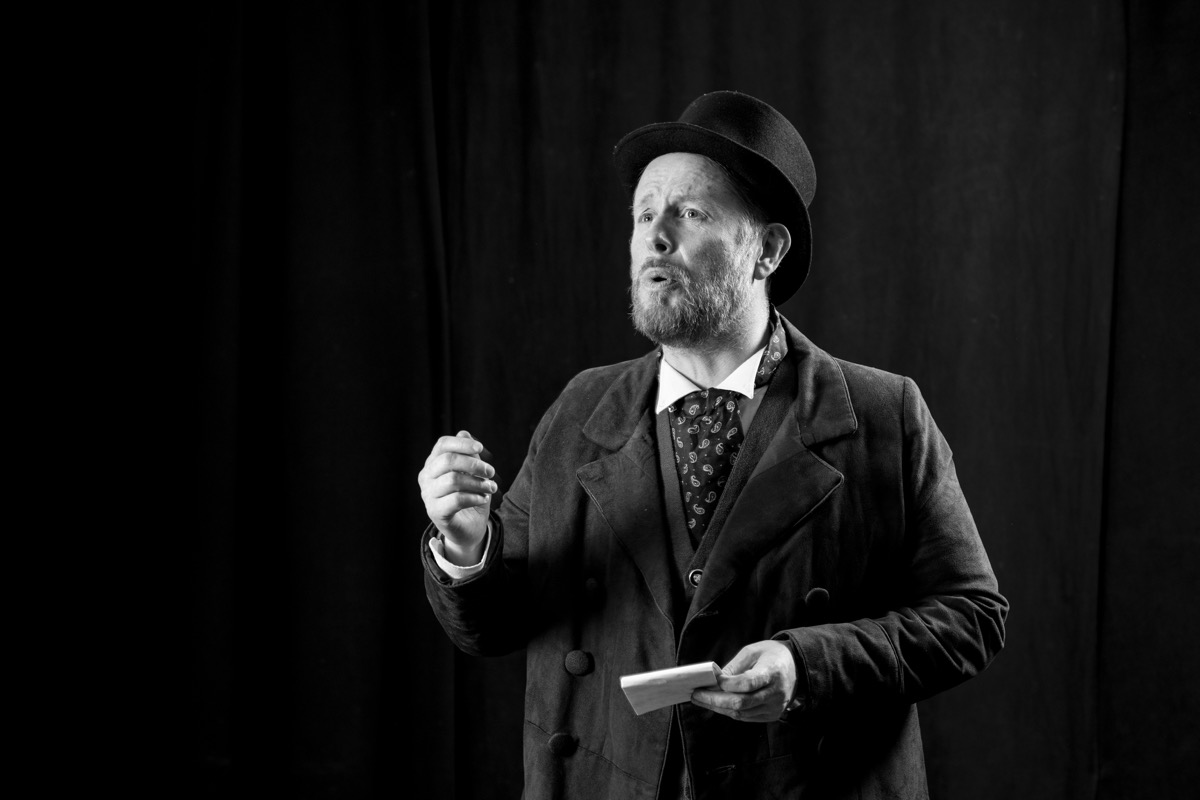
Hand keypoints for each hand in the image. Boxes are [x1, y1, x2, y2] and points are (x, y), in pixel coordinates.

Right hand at [417, 430, 496, 562]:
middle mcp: (426, 477)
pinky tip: (483, 498)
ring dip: (477, 482)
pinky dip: (474, 497)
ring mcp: (428, 495)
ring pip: (453, 480)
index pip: (442, 444)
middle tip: (491, 472)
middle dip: (474, 464)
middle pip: (447, 460)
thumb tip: (464, 432)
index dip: (462, 443)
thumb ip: (468, 454)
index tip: (480, 447)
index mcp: (433, 464)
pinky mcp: (435, 512)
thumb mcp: (473, 473)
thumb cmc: (470, 495)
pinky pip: (455, 500)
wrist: (468, 528)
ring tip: (490, 488)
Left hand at [690, 640, 796, 721]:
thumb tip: (715, 680)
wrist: (796, 667)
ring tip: (701, 699)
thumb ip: (735, 666)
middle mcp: (776, 693)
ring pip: (741, 713)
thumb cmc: (771, 655)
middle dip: (714, 700)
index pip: (748, 683)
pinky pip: (746, 717)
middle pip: (741, 703)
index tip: (712, 680)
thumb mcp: (753, 651)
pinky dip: (729, 711)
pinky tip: (716, 704)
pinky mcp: (772, 715)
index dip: (728, 684)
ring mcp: (775, 707)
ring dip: (718, 707)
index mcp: (773, 672)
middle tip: (696, 694)